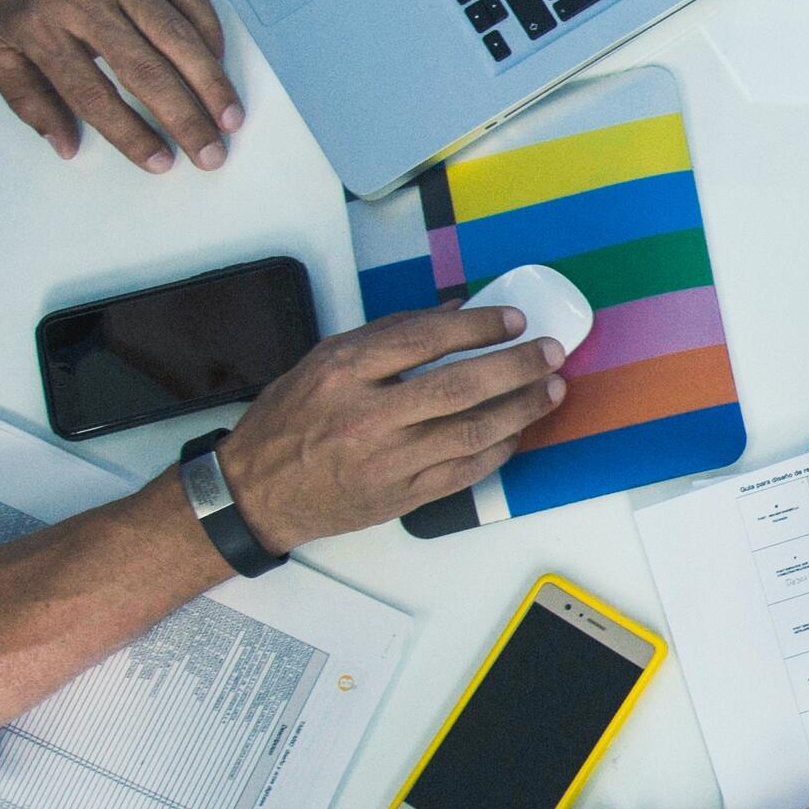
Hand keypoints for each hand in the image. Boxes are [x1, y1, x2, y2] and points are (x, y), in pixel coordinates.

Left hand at [0, 0, 235, 172]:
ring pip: (178, 37)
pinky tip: (220, 65)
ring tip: (231, 119)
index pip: (93, 93)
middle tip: (212, 154)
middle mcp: (85, 0)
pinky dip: (211, 34)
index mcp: (39, 25)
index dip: (131, 134)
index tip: (160, 163)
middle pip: (146, 71)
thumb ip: (24, 95)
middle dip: (185, 119)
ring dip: (211, 83)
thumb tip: (65, 145)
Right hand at [214, 305, 567, 551]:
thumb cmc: (291, 420)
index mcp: (345, 372)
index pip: (426, 339)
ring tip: (552, 390)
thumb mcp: (325, 360)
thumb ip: (389, 334)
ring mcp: (388, 461)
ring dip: (521, 409)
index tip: (514, 319)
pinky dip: (499, 449)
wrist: (257, 491)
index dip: (479, 327)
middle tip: (551, 352)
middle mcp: (368, 416)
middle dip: (516, 366)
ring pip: (472, 432)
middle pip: (460, 387)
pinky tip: (517, 430)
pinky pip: (465, 471)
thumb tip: (456, 311)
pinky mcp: (403, 496)